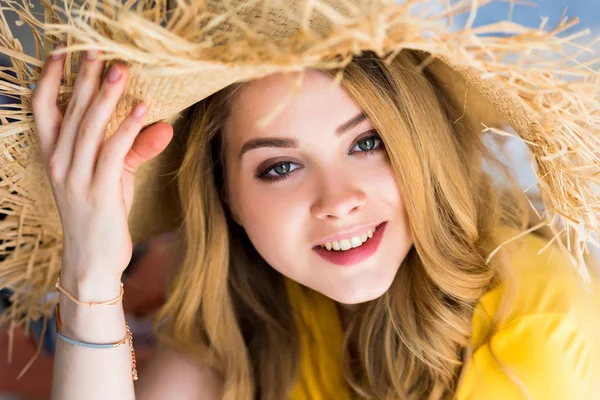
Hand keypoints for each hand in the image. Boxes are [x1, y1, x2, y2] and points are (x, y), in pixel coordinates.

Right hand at [32, 45, 173, 280]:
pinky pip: (112, 154)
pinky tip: (141, 109)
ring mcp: (75, 179)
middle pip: (70, 112)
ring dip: (106, 97)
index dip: (51, 79)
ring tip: (121, 70)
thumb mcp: (114, 175)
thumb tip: (163, 123)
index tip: (63, 51)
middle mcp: (59, 163)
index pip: (43, 109)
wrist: (93, 259)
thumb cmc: (101, 213)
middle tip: (100, 49)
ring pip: (89, 129)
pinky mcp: (98, 193)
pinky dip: (127, 130)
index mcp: (54, 155)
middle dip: (86, 79)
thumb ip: (134, 148)